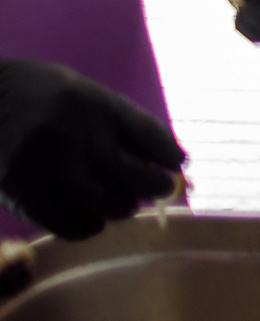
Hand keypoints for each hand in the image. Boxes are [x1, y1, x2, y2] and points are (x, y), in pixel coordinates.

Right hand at [0, 58, 184, 238]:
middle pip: (132, 174)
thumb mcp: (84, 94)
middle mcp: (77, 133)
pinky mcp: (21, 189)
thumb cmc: (40, 95)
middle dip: (155, 187)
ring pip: (103, 202)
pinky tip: (93, 221)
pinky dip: (86, 226)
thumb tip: (167, 158)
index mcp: (97, 104)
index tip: (178, 165)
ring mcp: (49, 163)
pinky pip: (65, 221)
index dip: (170, 156)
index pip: (150, 134)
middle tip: (159, 190)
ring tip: (123, 204)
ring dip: (121, 208)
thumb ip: (117, 123)